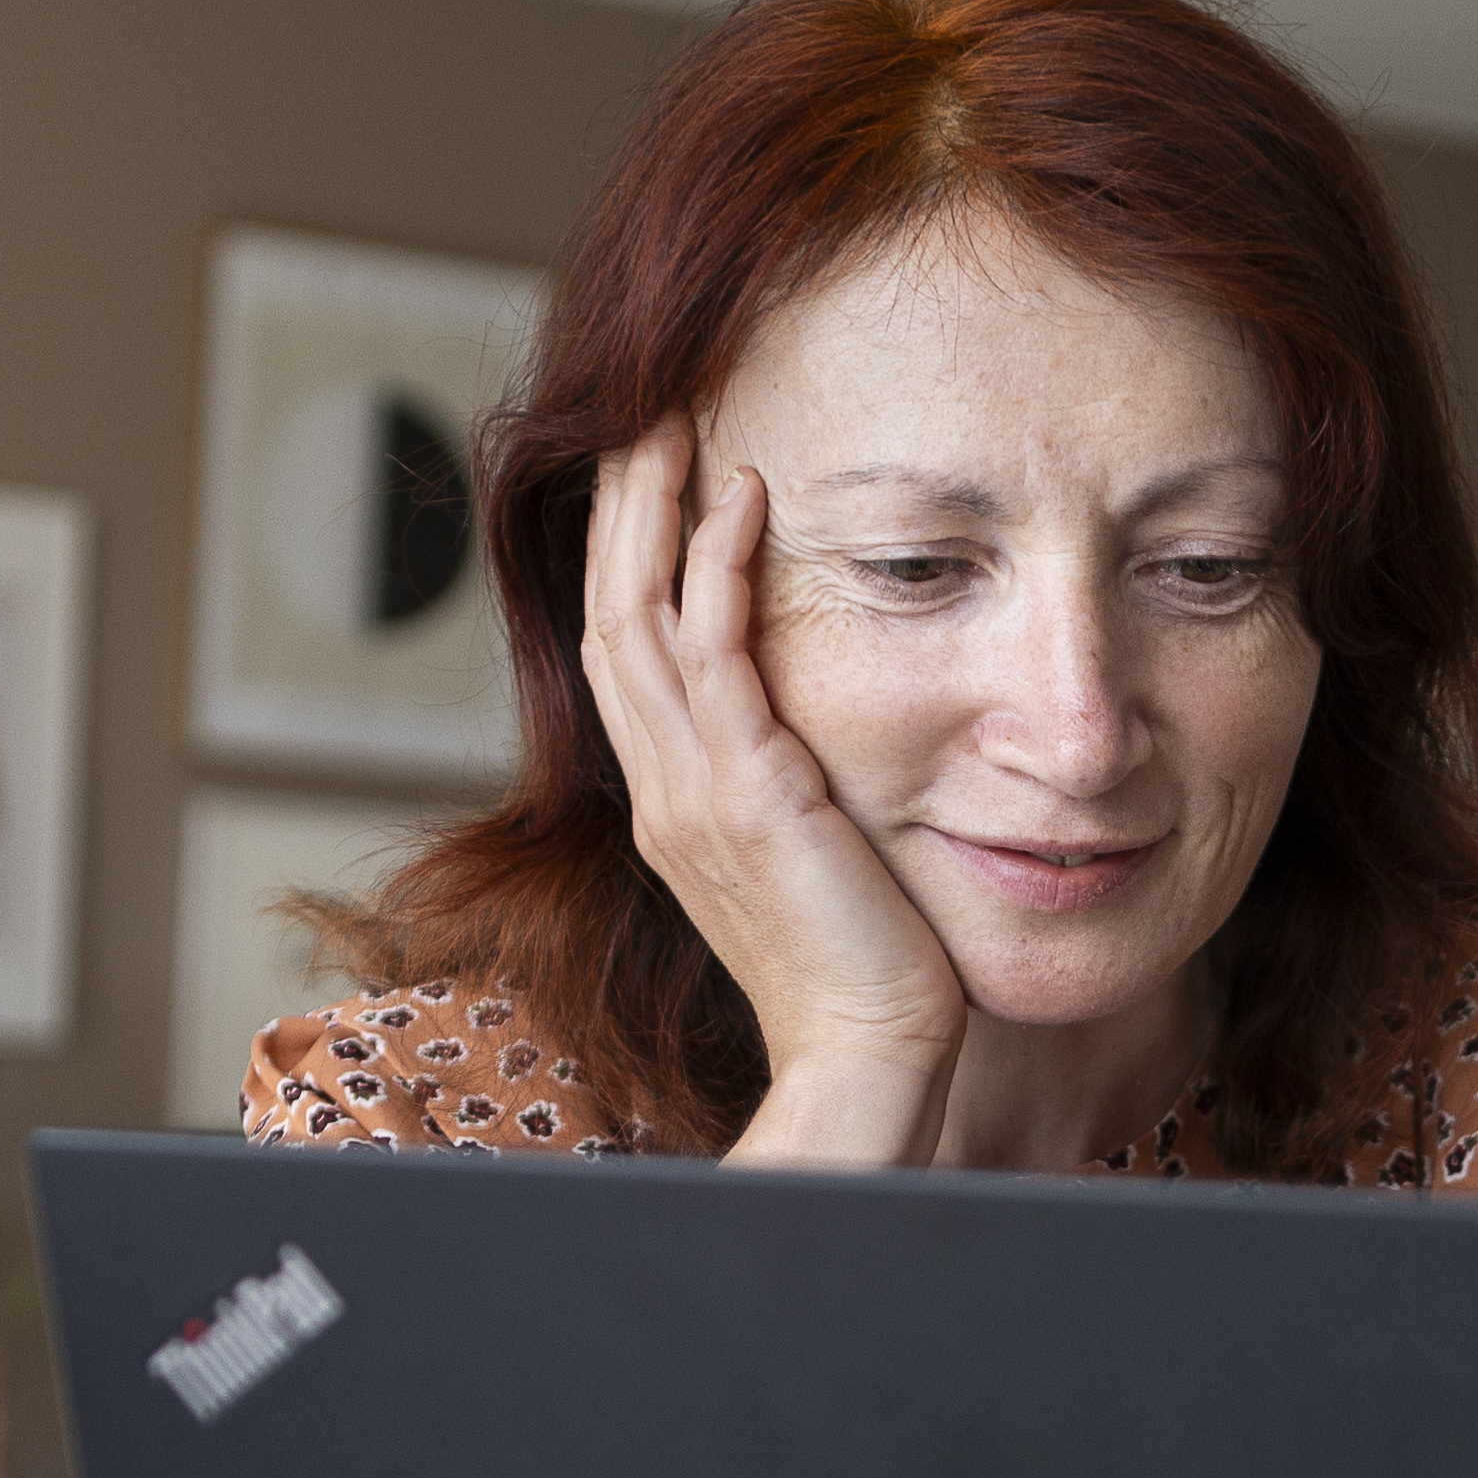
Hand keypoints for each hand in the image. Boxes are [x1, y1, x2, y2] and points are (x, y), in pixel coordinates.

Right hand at [581, 428, 965, 1162]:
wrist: (868, 1053)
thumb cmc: (866, 971)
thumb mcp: (811, 861)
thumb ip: (790, 793)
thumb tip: (813, 744)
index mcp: (675, 807)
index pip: (625, 658)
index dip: (626, 564)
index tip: (648, 487)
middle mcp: (667, 792)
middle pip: (609, 620)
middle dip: (619, 516)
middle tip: (639, 425)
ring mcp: (695, 792)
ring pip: (640, 619)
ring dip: (654, 515)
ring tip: (673, 429)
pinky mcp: (749, 793)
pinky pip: (714, 653)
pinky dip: (718, 568)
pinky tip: (742, 499)